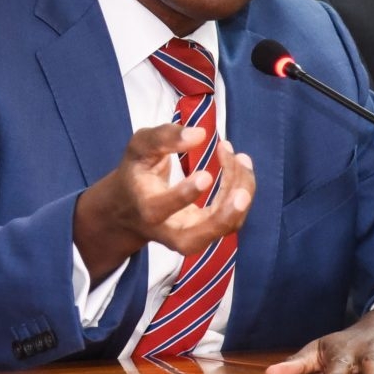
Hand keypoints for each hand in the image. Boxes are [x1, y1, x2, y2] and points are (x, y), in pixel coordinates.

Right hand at [73, 123, 255, 283]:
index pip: (161, 209)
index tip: (207, 175)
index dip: (184, 194)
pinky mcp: (208, 232)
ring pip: (222, 228)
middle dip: (222, 219)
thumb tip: (200, 134)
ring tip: (241, 158)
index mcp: (145, 208)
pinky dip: (242, 191)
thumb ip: (164, 137)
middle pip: (194, 238)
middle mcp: (166, 231)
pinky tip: (241, 164)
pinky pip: (232, 219)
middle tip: (242, 194)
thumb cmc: (137, 172)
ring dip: (239, 193)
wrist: (131, 207)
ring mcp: (189, 236)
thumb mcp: (139, 148)